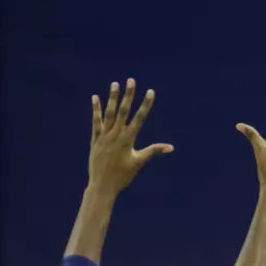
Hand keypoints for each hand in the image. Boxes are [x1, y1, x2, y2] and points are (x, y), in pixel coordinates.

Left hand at [86, 79, 172, 196]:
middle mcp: (116, 135)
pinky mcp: (95, 139)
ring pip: (109, 113)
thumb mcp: (139, 162)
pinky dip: (96, 109)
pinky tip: (95, 97)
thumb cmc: (123, 176)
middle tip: (131, 80)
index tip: (150, 92)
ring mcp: (104, 136)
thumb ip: (153, 151)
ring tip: (115, 84)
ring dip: (112, 98)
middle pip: (124, 111)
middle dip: (129, 95)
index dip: (145, 104)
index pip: (139, 118)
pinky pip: (96, 121)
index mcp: (128, 140)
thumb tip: (170, 147)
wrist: (102, 185)